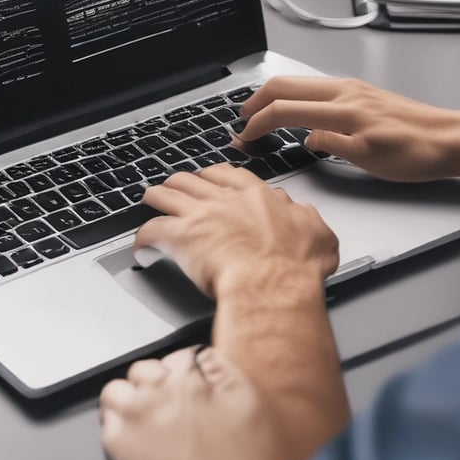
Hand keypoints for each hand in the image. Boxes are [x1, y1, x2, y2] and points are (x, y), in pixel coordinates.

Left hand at [100, 346, 292, 459]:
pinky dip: (115, 426)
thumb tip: (203, 358)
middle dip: (153, 384)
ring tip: (142, 422)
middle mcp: (161, 388)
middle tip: (166, 409)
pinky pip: (105, 419)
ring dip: (127, 400)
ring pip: (116, 389)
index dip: (183, 372)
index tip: (186, 388)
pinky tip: (134, 443)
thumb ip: (222, 371)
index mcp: (194, 375)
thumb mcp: (250, 402)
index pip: (178, 355)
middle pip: (144, 369)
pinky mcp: (119, 443)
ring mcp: (137, 414)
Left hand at [135, 164, 338, 298]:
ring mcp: (199, 215)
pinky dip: (142, 238)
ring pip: (164, 194)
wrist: (273, 285)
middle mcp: (224, 199)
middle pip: (191, 179)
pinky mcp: (180, 237)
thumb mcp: (318, 235)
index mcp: (255, 196)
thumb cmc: (295, 267)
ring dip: (154, 198)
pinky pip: (150, 231)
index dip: (213, 176)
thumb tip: (302, 214)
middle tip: (174, 189)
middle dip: (179, 183)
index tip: (209, 179)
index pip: (227, 175)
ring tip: (149, 202)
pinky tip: (141, 246)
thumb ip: (306, 219)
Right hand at [239, 76, 459, 183]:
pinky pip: (316, 88)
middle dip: (256, 101)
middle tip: (240, 119)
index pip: (284, 110)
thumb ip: (331, 144)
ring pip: (300, 84)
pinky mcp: (360, 93)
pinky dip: (294, 97)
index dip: (257, 124)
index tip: (243, 137)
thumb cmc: (416, 152)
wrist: (452, 139)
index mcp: (342, 109)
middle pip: (285, 86)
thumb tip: (305, 138)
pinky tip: (295, 111)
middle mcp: (344, 92)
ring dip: (274, 97)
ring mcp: (352, 89)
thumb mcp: (369, 159)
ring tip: (259, 114)